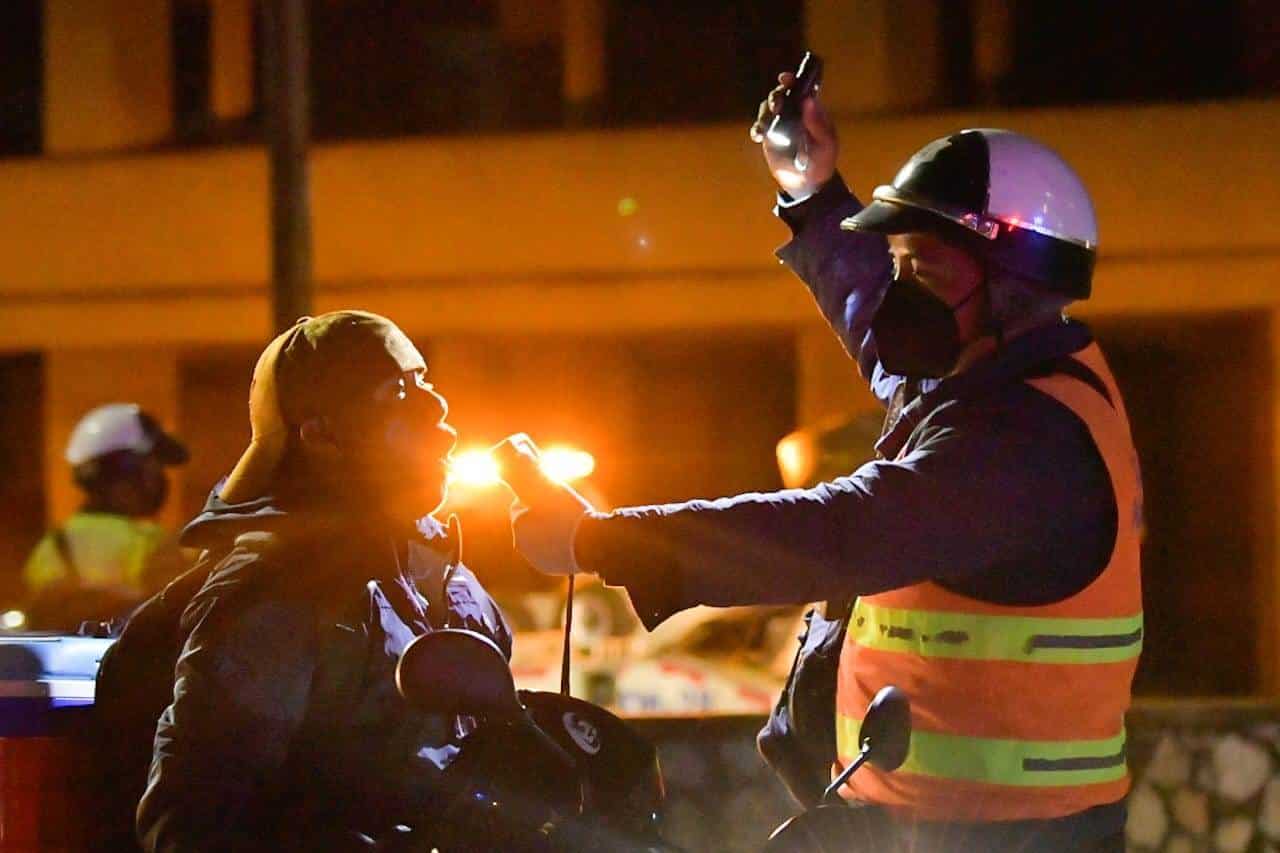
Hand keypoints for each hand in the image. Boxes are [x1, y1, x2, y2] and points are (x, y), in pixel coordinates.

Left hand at [492, 434, 591, 576]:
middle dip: (540, 517)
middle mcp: (520, 542)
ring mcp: (533, 557)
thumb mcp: (553, 486)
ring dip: (547, 531)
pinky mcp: (545, 567)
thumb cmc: (573, 513)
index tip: (551, 500)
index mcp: (519, 521)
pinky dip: (554, 546)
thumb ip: (535, 472)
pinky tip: (568, 540)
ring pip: (537, 538)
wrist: (593, 544)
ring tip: (566, 526)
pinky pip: (546, 552)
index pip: (520, 506)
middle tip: (561, 513)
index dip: (536, 501)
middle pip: (528, 522)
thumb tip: (518, 451)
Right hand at [749, 72, 837, 199]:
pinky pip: (759, 128)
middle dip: (775, 96)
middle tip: (776, 106)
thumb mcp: (826, 144)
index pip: (800, 89)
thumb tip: (809, 100)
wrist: (809, 183)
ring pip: (767, 110)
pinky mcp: (769, 138)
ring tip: (766, 126)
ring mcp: (780, 124)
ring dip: (765, 114)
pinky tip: (758, 136)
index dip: (792, 81)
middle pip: (780, 96)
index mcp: (810, 110)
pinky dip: (756, 129)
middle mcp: (793, 113)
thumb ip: (818, 124)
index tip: (785, 79)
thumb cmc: (823, 161)